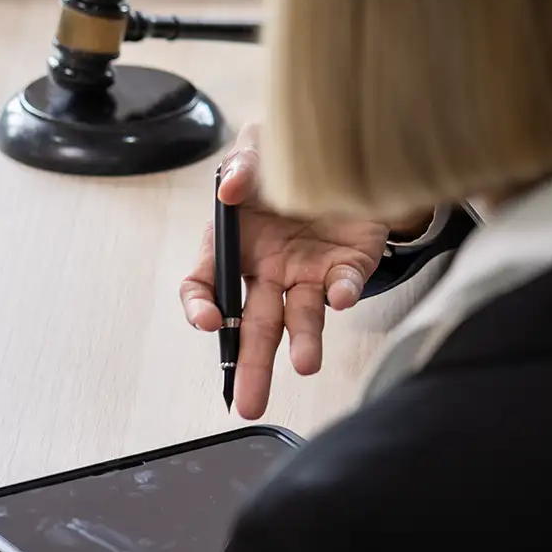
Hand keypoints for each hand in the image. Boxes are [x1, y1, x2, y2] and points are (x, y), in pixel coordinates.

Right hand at [180, 125, 389, 418]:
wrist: (349, 147)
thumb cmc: (288, 155)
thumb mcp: (259, 147)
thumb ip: (242, 164)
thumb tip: (231, 188)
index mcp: (235, 246)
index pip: (205, 286)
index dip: (200, 307)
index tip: (212, 320)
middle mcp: (270, 269)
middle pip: (256, 324)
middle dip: (252, 365)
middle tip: (249, 405)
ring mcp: (311, 270)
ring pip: (304, 316)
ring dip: (304, 342)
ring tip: (305, 365)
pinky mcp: (351, 262)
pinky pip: (346, 284)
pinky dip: (344, 292)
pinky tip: (341, 297)